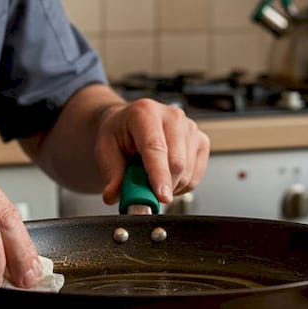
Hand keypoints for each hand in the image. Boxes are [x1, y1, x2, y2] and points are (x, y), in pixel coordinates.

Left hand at [94, 99, 209, 204]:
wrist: (129, 123)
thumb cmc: (119, 133)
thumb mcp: (105, 150)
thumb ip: (111, 174)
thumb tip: (113, 195)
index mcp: (145, 112)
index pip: (155, 147)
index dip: (159, 174)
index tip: (161, 196)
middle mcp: (172, 116)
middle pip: (176, 162)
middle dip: (162, 186)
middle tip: (145, 193)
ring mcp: (190, 127)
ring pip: (187, 172)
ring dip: (170, 186)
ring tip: (152, 178)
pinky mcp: (202, 140)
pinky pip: (196, 176)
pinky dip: (181, 185)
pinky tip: (167, 176)